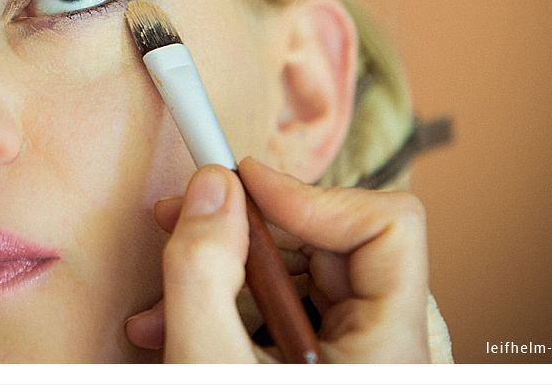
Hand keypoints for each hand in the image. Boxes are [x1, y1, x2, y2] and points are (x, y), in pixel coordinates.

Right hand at [126, 157, 431, 362]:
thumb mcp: (207, 365)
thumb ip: (202, 269)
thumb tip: (211, 189)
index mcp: (389, 354)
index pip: (389, 227)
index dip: (314, 195)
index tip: (241, 186)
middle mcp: (387, 353)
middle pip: (335, 245)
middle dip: (249, 231)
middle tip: (184, 219)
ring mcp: (356, 363)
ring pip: (303, 278)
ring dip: (226, 274)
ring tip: (162, 303)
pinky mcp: (325, 369)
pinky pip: (288, 313)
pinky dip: (231, 308)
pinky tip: (175, 325)